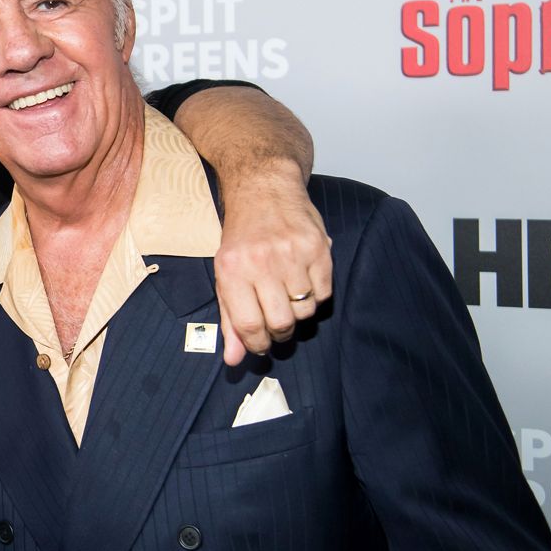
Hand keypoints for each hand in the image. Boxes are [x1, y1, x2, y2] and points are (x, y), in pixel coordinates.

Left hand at [215, 160, 332, 364]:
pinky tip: (302, 280)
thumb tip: (235, 360)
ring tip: (288, 293)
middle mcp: (262, 262)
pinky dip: (315, 295)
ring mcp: (293, 254)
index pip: (249, 326)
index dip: (257, 345)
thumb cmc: (242, 238)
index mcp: (232, 270)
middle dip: (280, 332)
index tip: (260, 344)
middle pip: (281, 323)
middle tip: (277, 323)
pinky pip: (324, 293)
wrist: (264, 190)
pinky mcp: (319, 248)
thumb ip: (230, 320)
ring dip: (298, 312)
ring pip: (306, 311)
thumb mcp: (225, 275)